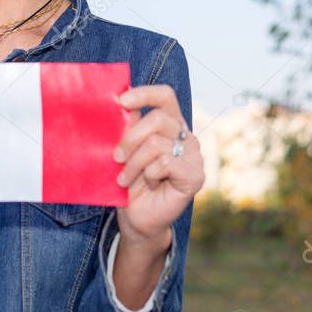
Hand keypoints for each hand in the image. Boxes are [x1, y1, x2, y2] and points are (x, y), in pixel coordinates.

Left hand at [113, 84, 204, 245]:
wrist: (138, 218)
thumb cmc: (130, 181)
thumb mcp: (125, 149)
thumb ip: (128, 126)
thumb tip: (120, 100)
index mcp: (171, 124)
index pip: (165, 96)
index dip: (145, 94)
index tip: (121, 101)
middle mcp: (186, 136)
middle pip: (158, 119)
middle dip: (130, 138)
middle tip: (116, 157)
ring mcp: (194, 156)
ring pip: (157, 144)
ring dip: (134, 163)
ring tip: (125, 178)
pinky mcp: (195, 175)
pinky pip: (165, 163)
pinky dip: (148, 175)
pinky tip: (148, 185)